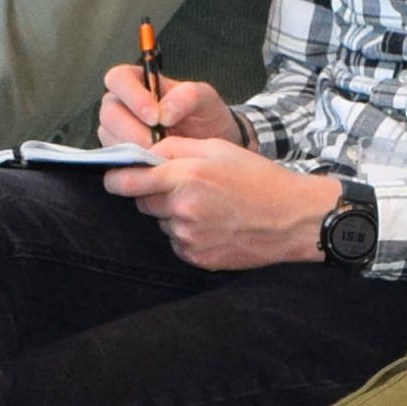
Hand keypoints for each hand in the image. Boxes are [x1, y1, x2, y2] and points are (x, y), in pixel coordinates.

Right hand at [95, 65, 239, 149]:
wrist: (209, 149)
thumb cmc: (204, 117)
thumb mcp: (206, 100)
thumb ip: (189, 96)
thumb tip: (164, 111)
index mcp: (138, 81)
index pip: (118, 78)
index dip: (132, 96)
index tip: (155, 117)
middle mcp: (122, 103)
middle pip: (109, 111)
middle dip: (131, 129)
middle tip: (154, 143)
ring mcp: (117, 130)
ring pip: (108, 136)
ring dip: (131, 148)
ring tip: (157, 155)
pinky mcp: (119, 154)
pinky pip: (114, 157)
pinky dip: (131, 162)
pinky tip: (151, 165)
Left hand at [106, 134, 345, 273]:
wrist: (292, 218)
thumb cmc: (258, 178)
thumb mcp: (218, 148)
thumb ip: (176, 148)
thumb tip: (145, 154)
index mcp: (186, 177)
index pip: (128, 182)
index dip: (116, 179)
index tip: (114, 178)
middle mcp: (182, 209)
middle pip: (143, 202)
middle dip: (155, 194)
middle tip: (186, 187)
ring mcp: (189, 237)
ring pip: (162, 223)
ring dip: (174, 214)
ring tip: (209, 207)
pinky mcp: (197, 257)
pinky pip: (177, 242)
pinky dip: (188, 234)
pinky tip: (214, 224)